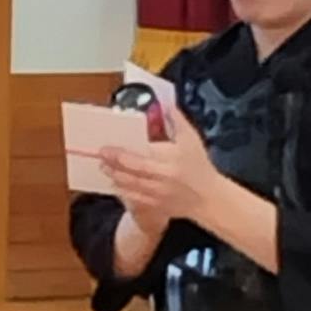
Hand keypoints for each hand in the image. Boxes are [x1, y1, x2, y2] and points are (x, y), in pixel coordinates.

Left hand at [95, 117, 222, 224]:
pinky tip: (115, 183)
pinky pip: (135, 199)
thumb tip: (164, 104)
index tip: (107, 147)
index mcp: (170, 160)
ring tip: (104, 167)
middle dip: (113, 164)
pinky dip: (123, 191)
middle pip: (131, 172)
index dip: (120, 154)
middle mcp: (163, 178)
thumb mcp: (191, 139)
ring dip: (115, 177)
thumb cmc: (199, 166)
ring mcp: (159, 194)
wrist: (209, 197)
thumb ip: (176, 120)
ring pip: (130, 186)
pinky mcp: (157, 205)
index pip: (140, 157)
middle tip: (100, 155)